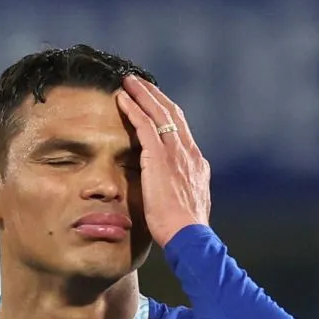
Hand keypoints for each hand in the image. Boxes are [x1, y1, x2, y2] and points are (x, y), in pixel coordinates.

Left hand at [116, 75, 210, 246]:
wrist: (189, 236)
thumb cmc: (184, 229)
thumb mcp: (185, 205)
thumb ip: (179, 191)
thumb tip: (170, 191)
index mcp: (196, 163)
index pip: (181, 130)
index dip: (167, 114)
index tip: (156, 104)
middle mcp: (188, 152)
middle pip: (172, 114)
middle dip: (156, 96)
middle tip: (140, 82)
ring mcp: (175, 153)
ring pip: (159, 113)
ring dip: (143, 94)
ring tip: (129, 82)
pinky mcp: (159, 158)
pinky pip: (145, 126)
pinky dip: (133, 109)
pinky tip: (122, 99)